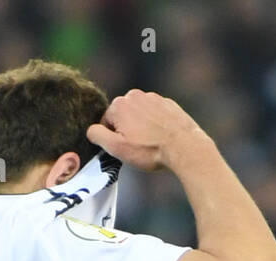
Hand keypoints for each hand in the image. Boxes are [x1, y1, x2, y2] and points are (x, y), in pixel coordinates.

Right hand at [86, 90, 206, 171]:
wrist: (184, 147)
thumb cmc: (150, 150)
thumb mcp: (117, 148)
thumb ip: (98, 136)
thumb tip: (91, 130)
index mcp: (119, 104)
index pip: (107, 123)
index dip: (114, 138)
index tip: (126, 148)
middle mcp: (135, 96)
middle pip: (123, 117)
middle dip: (128, 131)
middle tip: (140, 147)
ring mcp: (154, 98)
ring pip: (140, 115)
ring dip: (142, 127)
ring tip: (152, 143)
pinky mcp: (169, 104)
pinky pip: (156, 115)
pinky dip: (157, 125)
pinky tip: (163, 138)